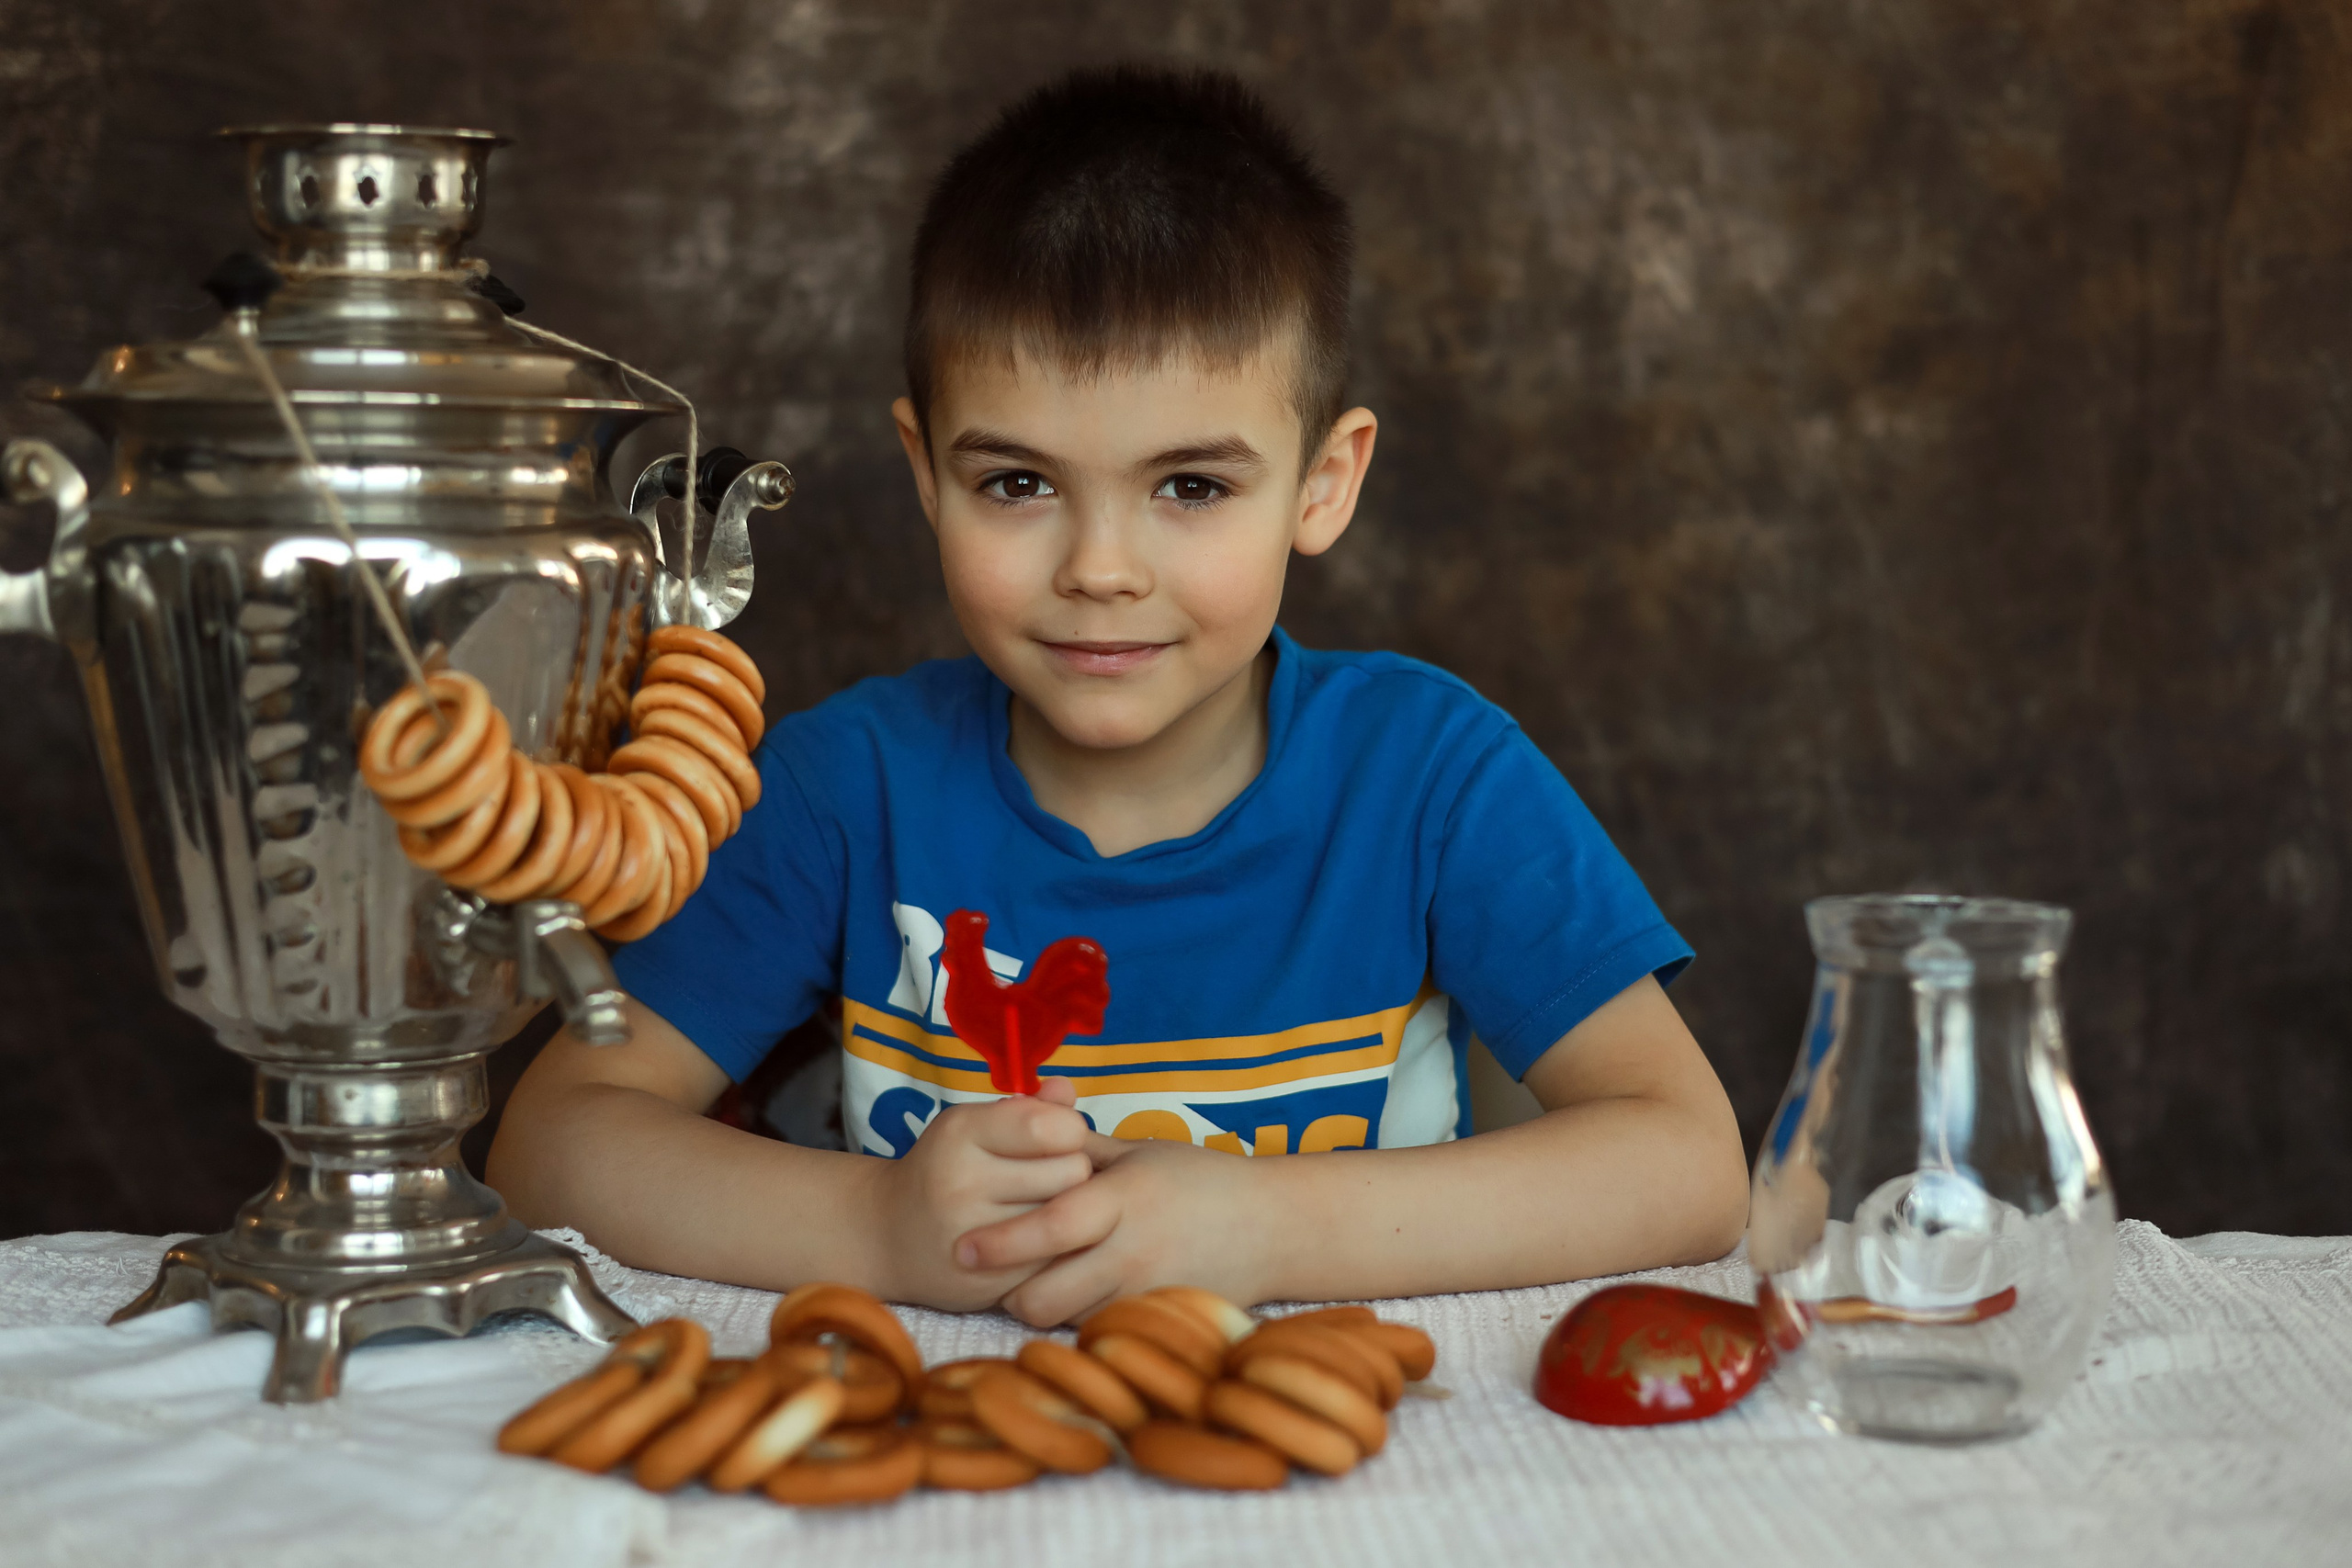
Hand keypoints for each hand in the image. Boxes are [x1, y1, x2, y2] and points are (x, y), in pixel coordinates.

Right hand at [873, 1079, 1094, 1310]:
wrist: (887, 1235)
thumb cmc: (946, 1169)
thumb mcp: (975, 1126)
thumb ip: (1028, 1108)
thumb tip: (1066, 1089)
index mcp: (961, 1132)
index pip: (1050, 1127)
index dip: (1069, 1131)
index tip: (1056, 1139)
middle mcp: (962, 1182)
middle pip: (1070, 1172)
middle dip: (1072, 1172)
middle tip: (1051, 1177)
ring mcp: (973, 1237)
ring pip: (1067, 1217)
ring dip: (1065, 1212)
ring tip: (1041, 1206)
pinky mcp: (987, 1280)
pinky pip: (1054, 1259)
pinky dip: (1053, 1249)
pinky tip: (1032, 1241)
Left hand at [953, 1131, 1276, 1325]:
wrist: (1274, 1227)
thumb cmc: (1201, 1180)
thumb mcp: (1141, 1154)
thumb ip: (1081, 1150)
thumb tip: (1024, 1127)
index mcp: (1125, 1198)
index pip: (1052, 1226)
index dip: (1004, 1241)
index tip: (963, 1248)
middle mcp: (1134, 1251)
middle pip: (1046, 1296)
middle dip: (1011, 1292)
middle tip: (998, 1276)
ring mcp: (1148, 1293)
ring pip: (1068, 1322)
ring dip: (1045, 1309)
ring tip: (1040, 1283)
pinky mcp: (1159, 1319)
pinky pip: (1100, 1332)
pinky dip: (1081, 1320)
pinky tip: (1083, 1297)